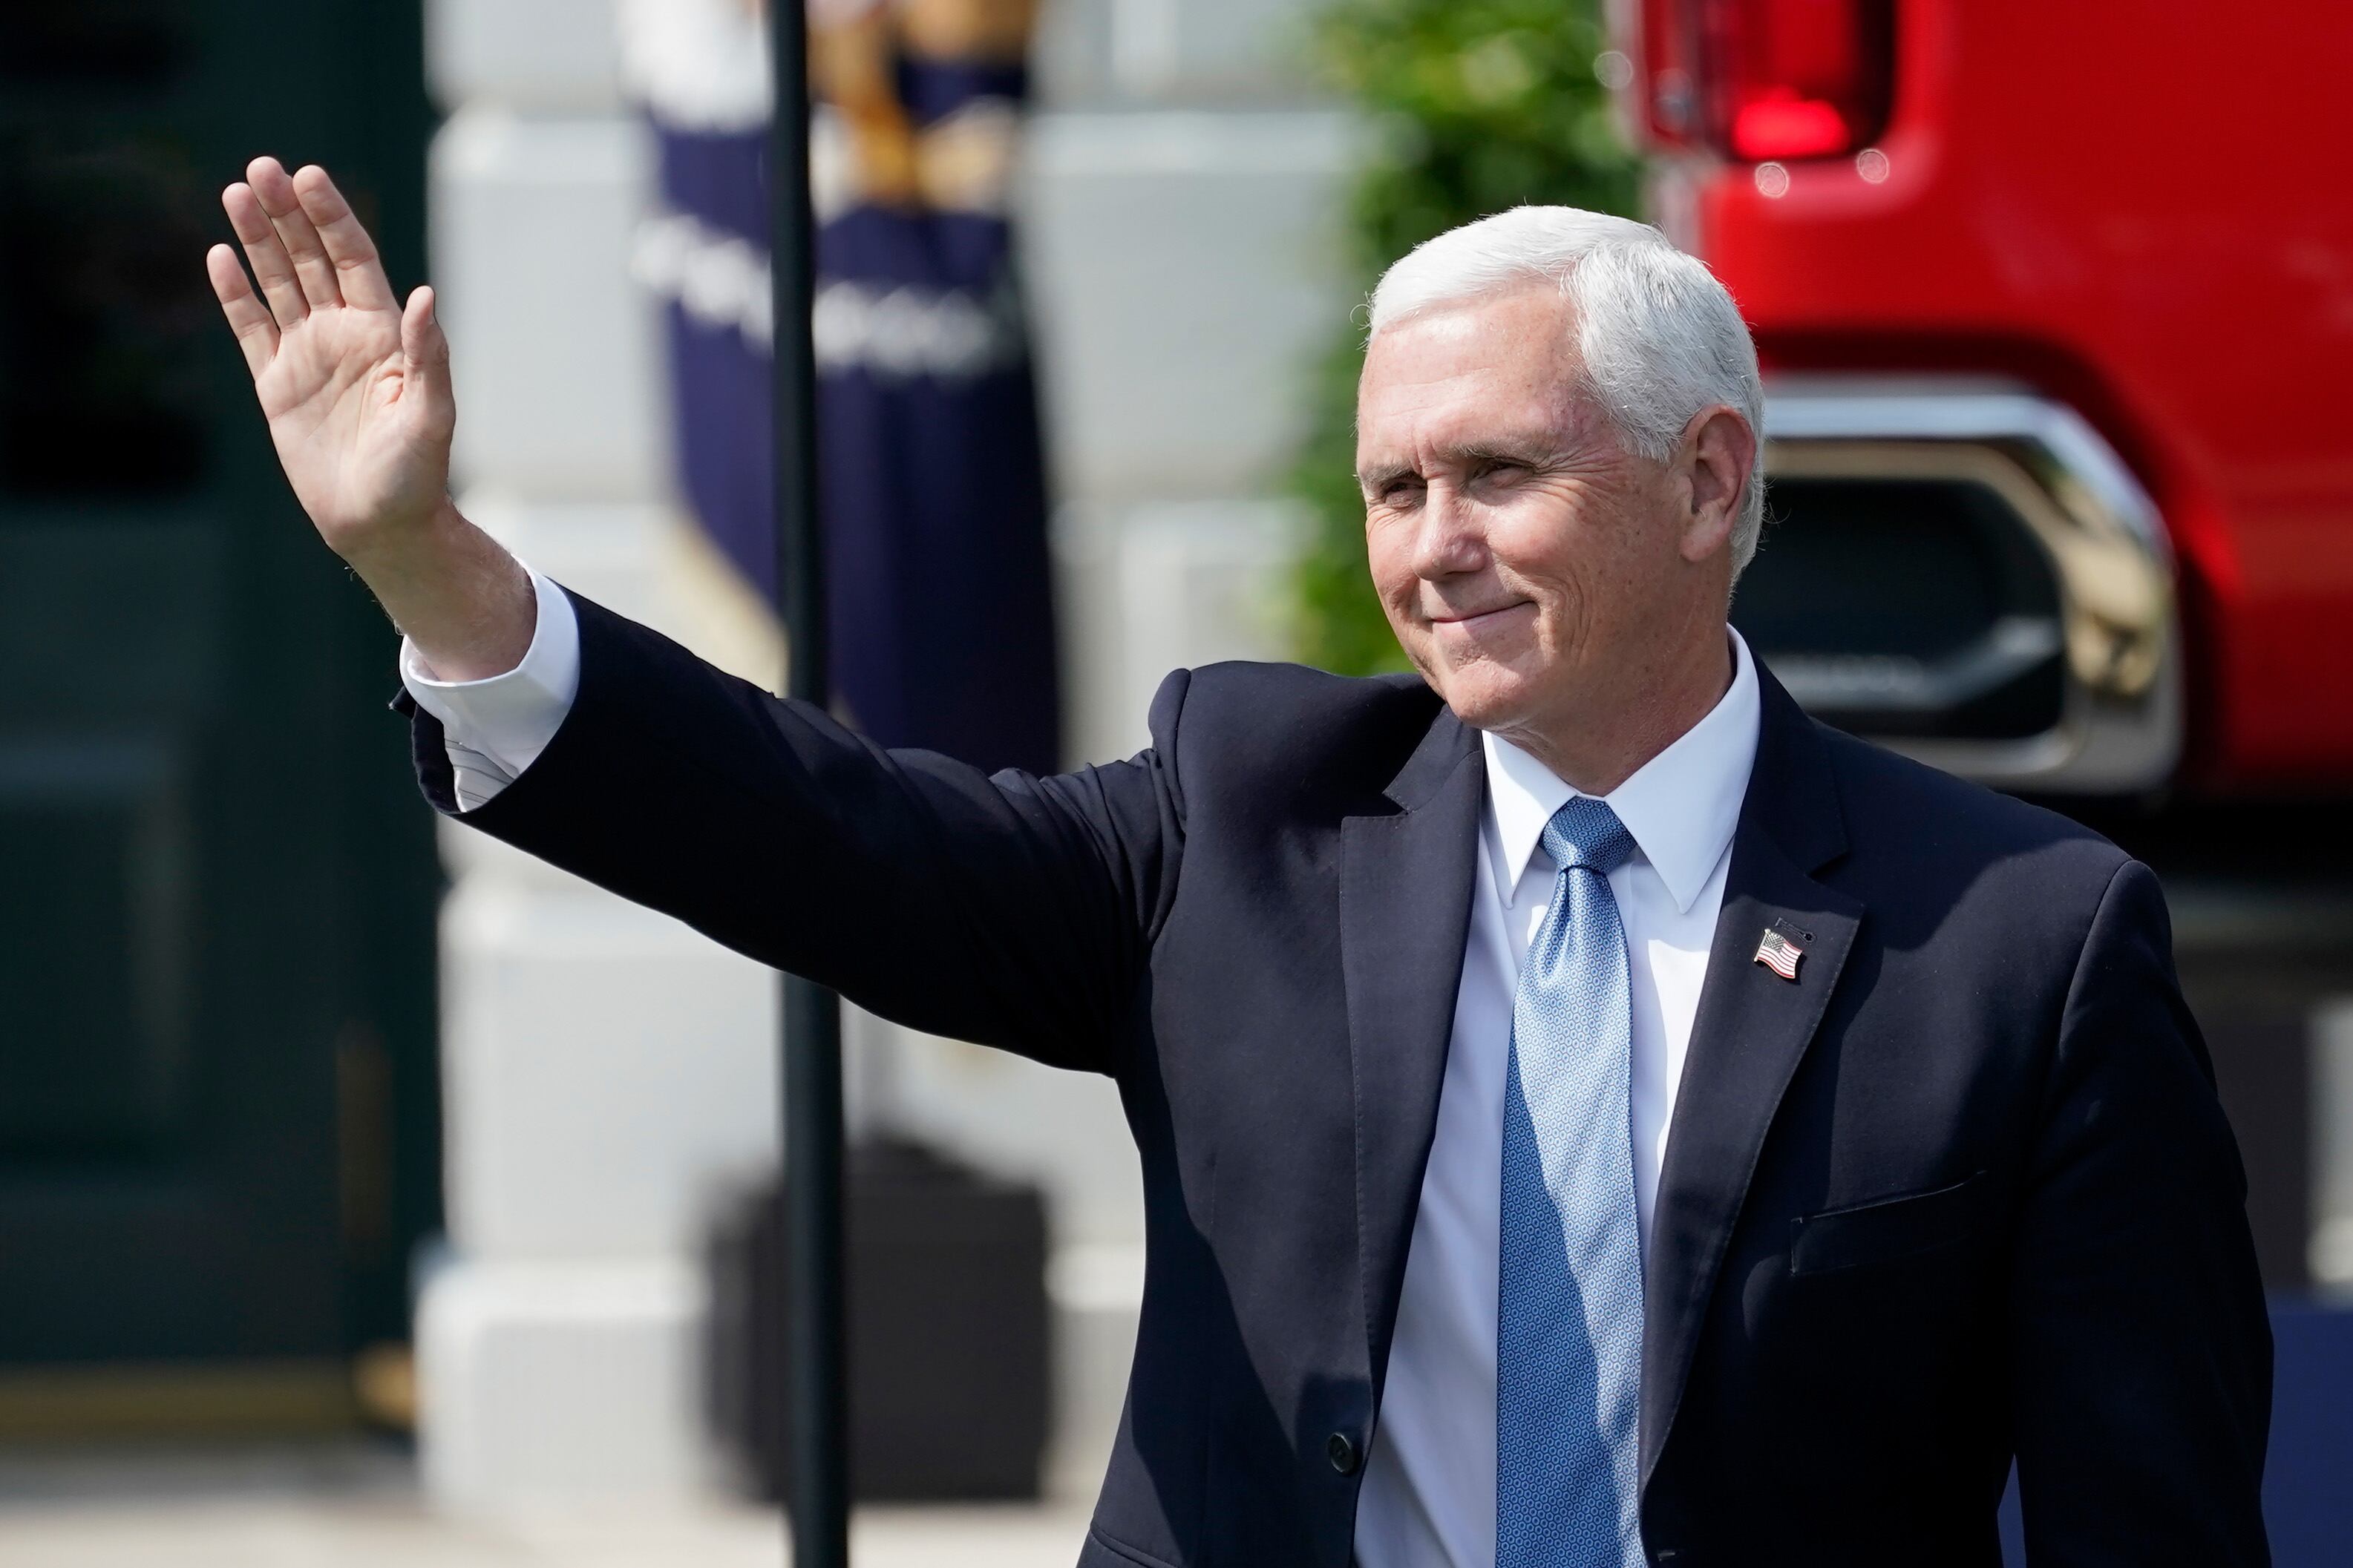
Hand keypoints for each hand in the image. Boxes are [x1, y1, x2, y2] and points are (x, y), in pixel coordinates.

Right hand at [207, 157, 531, 677]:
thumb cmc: (416, 475)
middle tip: (259, 168)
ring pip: (278, 283)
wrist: (380, 525)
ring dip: (257, 239)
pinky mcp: (276, 385)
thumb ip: (428, 354)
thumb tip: (424, 295)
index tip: (309, 176)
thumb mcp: (431, 414)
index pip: (353, 259)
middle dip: (287, 213)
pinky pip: (251, 328)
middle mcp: (345, 336)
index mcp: (385, 335)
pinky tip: (219, 256)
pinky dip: (235, 294)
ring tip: (235, 192)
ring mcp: (308, 357)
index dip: (332, 217)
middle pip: (311, 259)